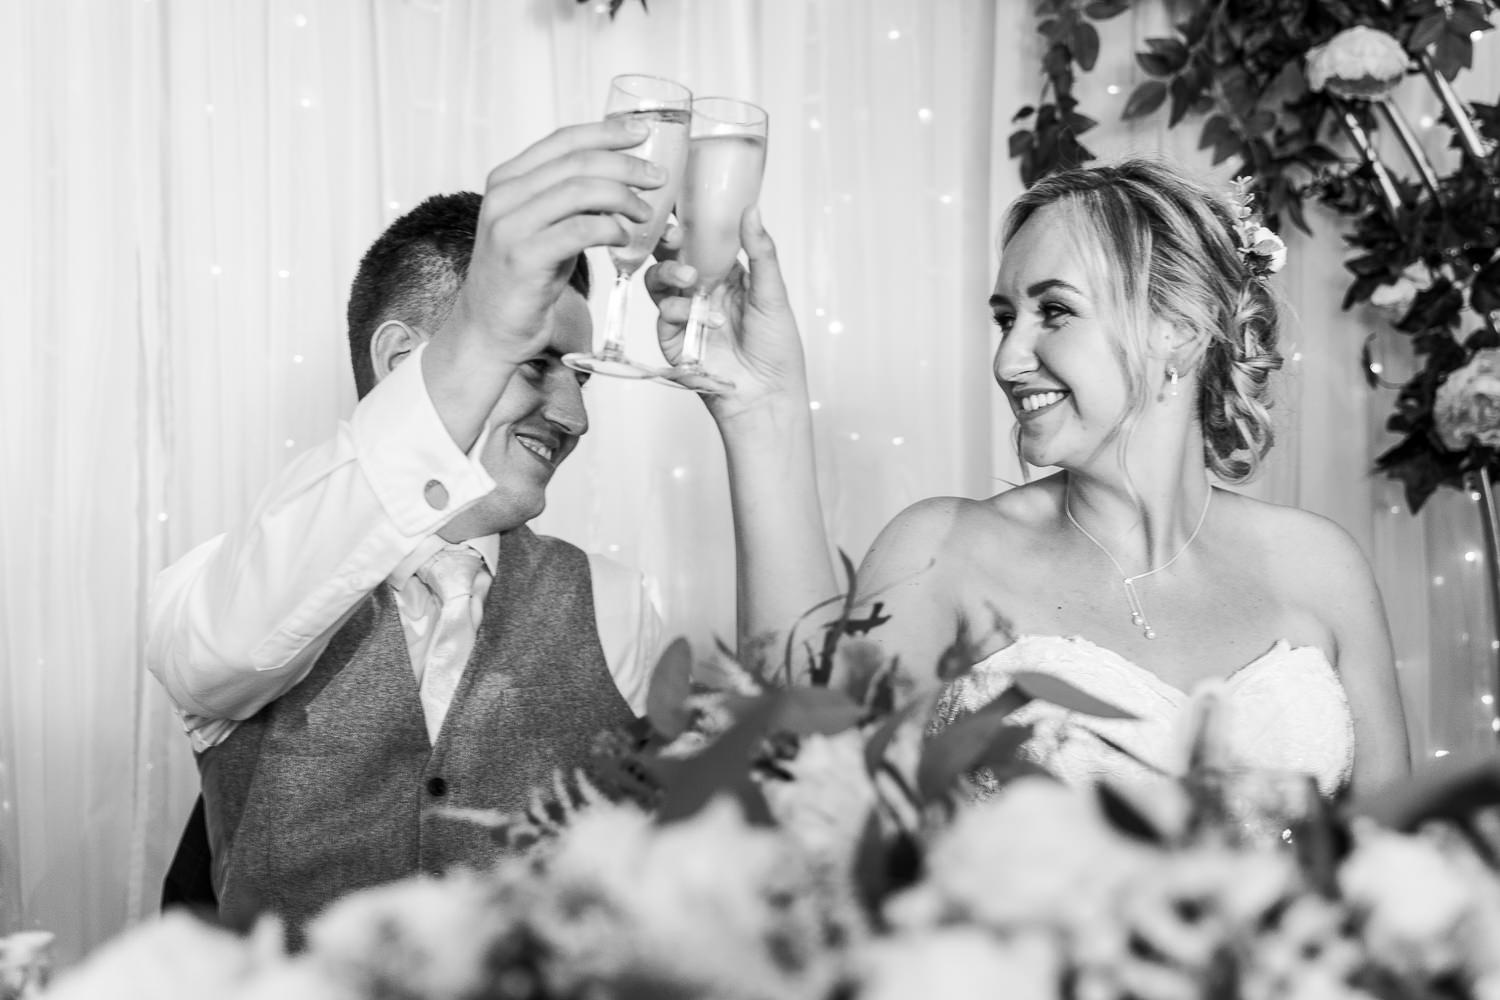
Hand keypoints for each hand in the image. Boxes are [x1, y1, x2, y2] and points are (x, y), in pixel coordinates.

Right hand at [440, 118, 664, 364]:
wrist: (490, 329)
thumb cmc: (525, 278)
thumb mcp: (543, 226)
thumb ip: (568, 199)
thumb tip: (619, 176)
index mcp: (507, 179)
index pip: (563, 140)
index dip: (607, 132)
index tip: (642, 133)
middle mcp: (504, 196)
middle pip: (577, 162)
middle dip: (626, 166)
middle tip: (658, 178)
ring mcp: (510, 226)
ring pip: (581, 191)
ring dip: (624, 198)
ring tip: (645, 214)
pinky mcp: (524, 257)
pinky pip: (580, 230)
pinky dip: (611, 230)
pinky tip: (624, 239)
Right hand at [644, 207, 809, 422]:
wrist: (766, 395)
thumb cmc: (777, 348)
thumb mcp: (773, 293)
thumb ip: (760, 251)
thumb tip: (752, 208)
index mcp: (727, 274)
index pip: (701, 240)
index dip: (690, 223)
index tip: (682, 204)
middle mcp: (702, 290)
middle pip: (672, 256)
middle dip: (668, 243)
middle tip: (673, 237)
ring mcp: (685, 313)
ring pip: (659, 280)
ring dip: (669, 273)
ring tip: (690, 279)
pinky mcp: (673, 338)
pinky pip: (663, 313)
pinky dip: (678, 310)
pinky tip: (701, 319)